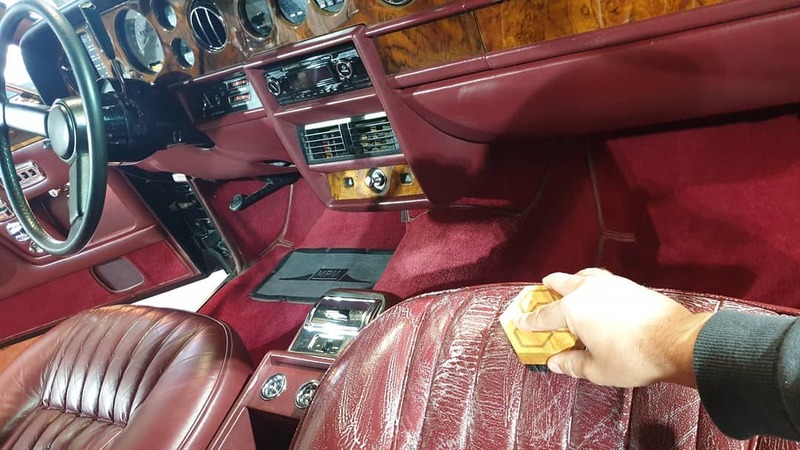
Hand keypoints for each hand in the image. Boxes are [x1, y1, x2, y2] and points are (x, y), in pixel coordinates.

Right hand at [512, 268, 712, 387]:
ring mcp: (610, 284)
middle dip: (548, 288)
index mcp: (573, 310)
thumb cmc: (635, 357)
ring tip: (569, 286)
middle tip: (542, 291)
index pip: (544, 315)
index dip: (529, 321)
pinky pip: (603, 279)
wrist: (677, 342)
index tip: (519, 321)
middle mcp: (588, 290)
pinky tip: (598, 293)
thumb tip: (556, 362)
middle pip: (560, 283)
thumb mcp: (598, 369)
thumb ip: (572, 364)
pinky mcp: (630, 285)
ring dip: (572, 281)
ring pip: (583, 276)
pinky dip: (593, 283)